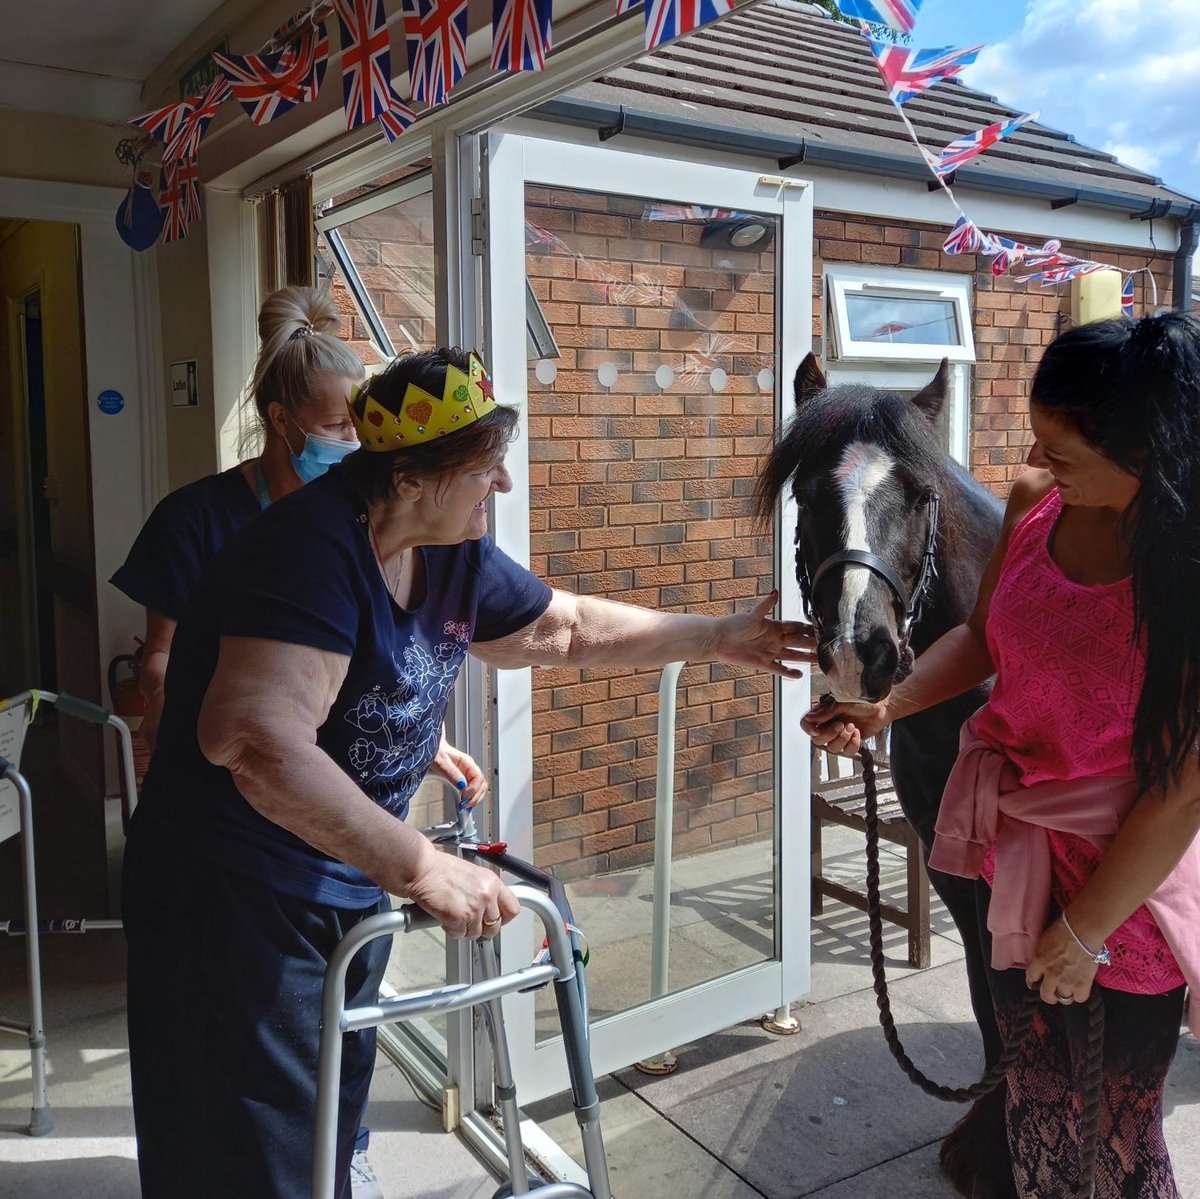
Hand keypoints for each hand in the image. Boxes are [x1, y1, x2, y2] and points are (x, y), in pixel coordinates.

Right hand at [405, 847, 519, 939]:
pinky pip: (460, 934)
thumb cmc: (441, 869)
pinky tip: (445, 918)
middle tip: (471, 921)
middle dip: (482, 927)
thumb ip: (485, 890)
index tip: (496, 919)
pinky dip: (452, 930)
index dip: (504, 917)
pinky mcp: (459, 919)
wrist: (422, 870)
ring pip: (477, 934)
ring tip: (455, 916)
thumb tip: (490, 905)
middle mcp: (487, 896)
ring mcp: (474, 909)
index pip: (513, 909)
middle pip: (495, 926)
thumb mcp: (473, 874)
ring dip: (465, 929)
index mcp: (493, 883)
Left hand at [429, 735, 487, 807]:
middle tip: (464, 806)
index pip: (479, 778)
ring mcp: (467, 775)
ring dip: (474, 800)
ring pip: (479, 789)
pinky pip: (471, 791)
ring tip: (464, 807)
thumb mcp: (441, 761)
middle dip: (475, 797)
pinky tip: (464, 805)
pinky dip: (470, 799)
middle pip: (482, 785)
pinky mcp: (462, 781)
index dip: (474, 790)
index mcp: (466, 762)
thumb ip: (452, 772)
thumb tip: (462, 785)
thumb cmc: (434, 752)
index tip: (464, 798)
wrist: (429, 748)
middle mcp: (469, 769)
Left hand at [713, 591, 815, 678]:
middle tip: (827, 646)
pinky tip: (800, 675)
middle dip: (812, 644)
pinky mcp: (763, 663)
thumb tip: (776, 591)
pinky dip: (789, 672)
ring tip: (820, 661)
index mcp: (774, 626)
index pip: (795, 627)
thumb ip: (766, 605)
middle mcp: (774, 639)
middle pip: (798, 642)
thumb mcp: (751, 614)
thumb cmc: (733, 624)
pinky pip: (779, 669)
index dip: (808, 628)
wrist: (718, 639)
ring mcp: (770, 652)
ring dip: (805, 658)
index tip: (822, 628)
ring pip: (792, 655)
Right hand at [801, 694, 888, 756]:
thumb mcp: (841, 703)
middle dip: (829, 734)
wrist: (881, 708)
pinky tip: (857, 733)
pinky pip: (846, 751)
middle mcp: (828, 725)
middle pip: (817, 740)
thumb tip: (810, 718)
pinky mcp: (850, 743)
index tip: (816, 730)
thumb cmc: (862, 700)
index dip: (809, 730)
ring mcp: (839, 735)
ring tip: (852, 726)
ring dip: (843, 739)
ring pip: (832, 748)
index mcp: (823, 714)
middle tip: (840, 724)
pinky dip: (853, 743)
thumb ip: (825, 712)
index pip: (806, 724)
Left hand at [1025, 915, 1099, 1005]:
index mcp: (1039, 962)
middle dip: (1048, 995)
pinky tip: (1080, 989)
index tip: (1036, 982)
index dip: (1033, 981)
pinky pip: (1079, 998)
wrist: (1080, 932)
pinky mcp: (1082, 985)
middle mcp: (1050, 975)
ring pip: (1063, 998)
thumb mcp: (1044, 941)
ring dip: (1065, 994)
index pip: (1030, 978)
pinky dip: (1079, 994)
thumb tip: (1044, 960)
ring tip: (1068, 989)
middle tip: (1052, 992)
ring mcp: (1067, 982)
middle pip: (1046, 995)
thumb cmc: (1062, 929)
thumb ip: (1042, 955)